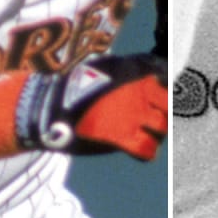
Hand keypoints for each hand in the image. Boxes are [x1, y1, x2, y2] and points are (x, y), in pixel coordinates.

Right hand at [18, 53, 168, 160]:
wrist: (47, 107)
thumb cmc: (74, 87)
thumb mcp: (104, 66)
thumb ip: (128, 68)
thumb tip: (148, 70)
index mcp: (134, 69)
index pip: (165, 72)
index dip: (167, 81)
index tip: (161, 88)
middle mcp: (138, 91)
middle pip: (170, 101)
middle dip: (167, 107)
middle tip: (157, 114)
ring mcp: (132, 115)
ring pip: (164, 126)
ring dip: (158, 131)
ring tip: (148, 132)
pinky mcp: (121, 138)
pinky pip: (148, 149)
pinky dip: (147, 151)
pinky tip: (141, 149)